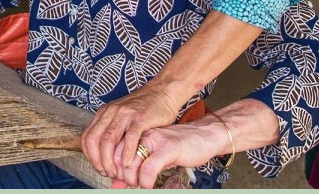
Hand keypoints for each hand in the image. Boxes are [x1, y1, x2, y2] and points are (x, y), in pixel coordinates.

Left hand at [81, 82, 178, 183]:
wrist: (162, 92)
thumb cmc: (145, 110)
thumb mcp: (124, 121)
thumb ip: (117, 141)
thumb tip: (110, 167)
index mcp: (104, 113)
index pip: (87, 137)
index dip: (90, 156)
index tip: (99, 168)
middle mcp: (111, 112)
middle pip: (94, 140)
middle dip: (97, 161)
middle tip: (107, 173)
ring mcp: (125, 114)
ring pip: (108, 140)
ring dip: (109, 160)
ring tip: (116, 172)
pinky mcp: (140, 118)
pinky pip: (130, 137)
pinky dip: (127, 153)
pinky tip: (128, 163)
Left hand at [113, 118, 230, 188]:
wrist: (205, 135)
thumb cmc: (179, 146)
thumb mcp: (152, 157)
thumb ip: (134, 169)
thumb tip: (116, 185)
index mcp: (137, 133)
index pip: (113, 151)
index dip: (113, 169)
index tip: (120, 178)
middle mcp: (142, 134)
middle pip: (118, 159)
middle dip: (122, 176)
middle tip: (131, 182)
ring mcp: (155, 140)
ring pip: (129, 164)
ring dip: (132, 180)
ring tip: (140, 183)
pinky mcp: (168, 148)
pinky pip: (147, 168)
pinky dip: (145, 181)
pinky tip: (148, 184)